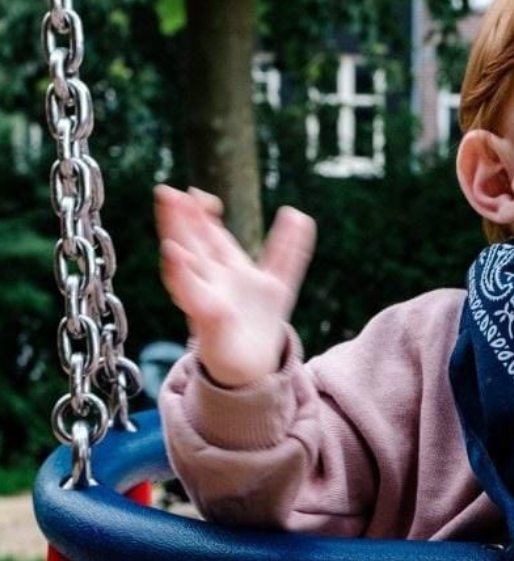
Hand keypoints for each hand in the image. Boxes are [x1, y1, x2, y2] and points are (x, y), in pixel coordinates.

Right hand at [155, 185, 315, 386]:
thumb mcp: (279, 280)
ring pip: (185, 266)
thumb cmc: (259, 320)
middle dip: (180, 220)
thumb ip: (288, 250)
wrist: (250, 366)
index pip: (211, 236)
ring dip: (175, 243)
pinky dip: (182, 276)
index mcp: (227, 269)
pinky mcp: (208, 321)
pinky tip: (174, 255)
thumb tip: (299, 215)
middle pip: (192, 245)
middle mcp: (211, 281)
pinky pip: (194, 297)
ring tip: (166, 220)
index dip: (202, 215)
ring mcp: (206, 300)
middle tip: (169, 193)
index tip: (196, 194)